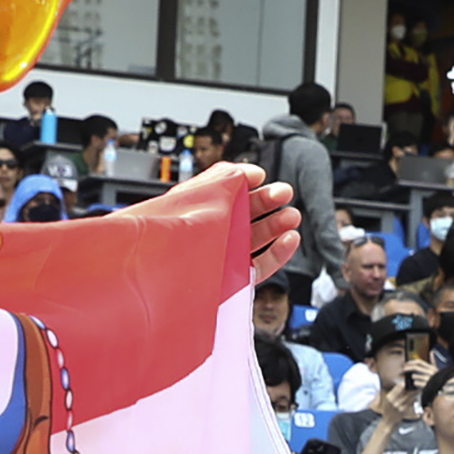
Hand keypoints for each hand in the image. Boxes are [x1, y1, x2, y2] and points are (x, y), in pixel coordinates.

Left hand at [131, 159, 303, 284]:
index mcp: (196, 210)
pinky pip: (260, 265)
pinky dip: (278, 253)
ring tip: (292, 216)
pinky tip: (289, 239)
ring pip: (256, 238)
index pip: (225, 191)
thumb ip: (222, 180)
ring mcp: (222, 257)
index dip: (245, 181)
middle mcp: (209, 233)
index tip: (259, 176)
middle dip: (268, 201)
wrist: (161, 278)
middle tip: (284, 193)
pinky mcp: (232, 280)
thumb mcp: (198, 196)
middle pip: (245, 213)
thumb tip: (244, 172)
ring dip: (277, 225)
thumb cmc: (168, 238)